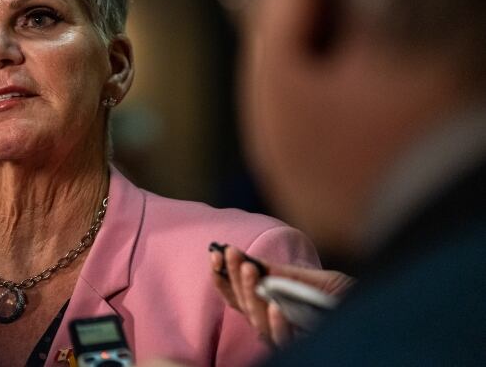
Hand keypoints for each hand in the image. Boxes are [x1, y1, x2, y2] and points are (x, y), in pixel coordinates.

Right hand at [210, 244, 353, 345]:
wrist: (384, 321)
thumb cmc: (348, 302)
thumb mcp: (318, 281)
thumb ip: (286, 274)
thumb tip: (253, 260)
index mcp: (272, 307)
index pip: (237, 295)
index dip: (223, 276)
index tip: (216, 252)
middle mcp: (274, 325)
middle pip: (242, 305)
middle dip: (234, 277)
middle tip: (232, 253)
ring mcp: (287, 337)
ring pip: (256, 322)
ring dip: (251, 295)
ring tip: (250, 269)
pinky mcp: (303, 348)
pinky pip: (283, 342)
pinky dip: (277, 325)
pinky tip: (276, 307)